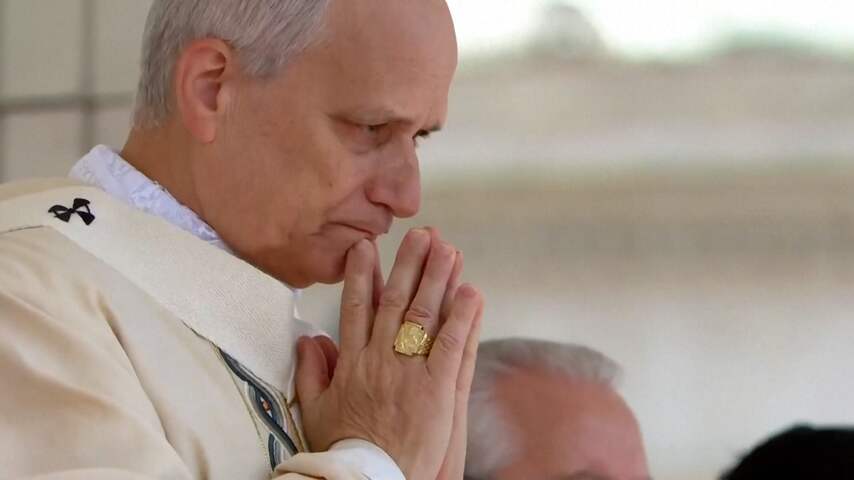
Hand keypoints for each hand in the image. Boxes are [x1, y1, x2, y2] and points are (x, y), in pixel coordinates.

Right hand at [296, 228, 482, 479]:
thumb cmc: (343, 450)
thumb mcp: (315, 410)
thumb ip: (312, 371)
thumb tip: (308, 337)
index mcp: (351, 362)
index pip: (356, 307)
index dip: (362, 274)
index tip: (366, 246)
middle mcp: (380, 359)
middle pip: (395, 301)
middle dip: (409, 264)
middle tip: (422, 234)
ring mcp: (409, 372)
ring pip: (424, 315)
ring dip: (438, 278)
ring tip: (450, 249)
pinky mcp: (437, 389)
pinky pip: (452, 345)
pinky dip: (463, 317)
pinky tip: (472, 292)